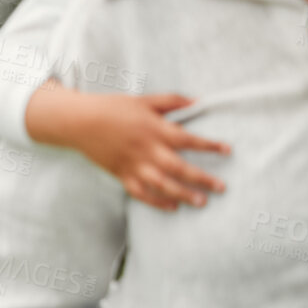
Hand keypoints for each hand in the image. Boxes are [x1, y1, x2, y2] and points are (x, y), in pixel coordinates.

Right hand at [75, 93, 228, 210]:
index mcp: (155, 129)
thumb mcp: (144, 100)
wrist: (79, 122)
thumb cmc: (112, 108)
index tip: (228, 150)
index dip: (210, 145)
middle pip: (179, 168)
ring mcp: (134, 165)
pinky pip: (141, 193)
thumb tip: (198, 101)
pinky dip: (157, 202)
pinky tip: (172, 206)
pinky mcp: (122, 174)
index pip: (188, 140)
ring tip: (202, 202)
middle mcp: (147, 150)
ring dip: (184, 194)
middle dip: (202, 179)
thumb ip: (172, 101)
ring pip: (163, 184)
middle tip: (221, 188)